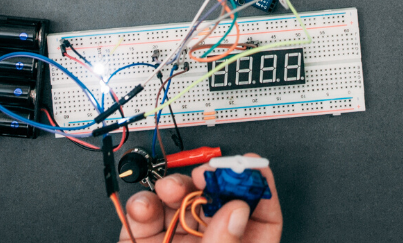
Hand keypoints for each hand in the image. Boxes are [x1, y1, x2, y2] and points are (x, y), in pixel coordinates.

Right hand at [121, 155, 282, 242]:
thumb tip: (237, 209)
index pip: (261, 219)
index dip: (260, 190)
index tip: (253, 167)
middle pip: (217, 202)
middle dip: (210, 180)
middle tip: (205, 172)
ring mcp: (173, 241)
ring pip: (180, 201)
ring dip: (173, 186)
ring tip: (170, 189)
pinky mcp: (142, 239)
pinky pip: (145, 214)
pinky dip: (142, 204)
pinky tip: (144, 207)